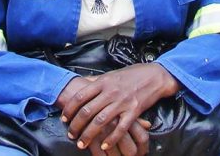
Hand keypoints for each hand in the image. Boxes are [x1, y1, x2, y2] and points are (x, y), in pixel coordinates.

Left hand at [56, 64, 177, 152]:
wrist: (155, 76)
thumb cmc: (132, 75)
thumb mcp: (111, 74)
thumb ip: (96, 80)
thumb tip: (82, 84)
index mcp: (103, 82)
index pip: (80, 96)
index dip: (70, 109)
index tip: (64, 118)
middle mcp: (110, 92)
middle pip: (87, 111)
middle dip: (76, 125)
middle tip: (71, 134)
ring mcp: (122, 102)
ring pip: (101, 121)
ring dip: (88, 134)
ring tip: (81, 143)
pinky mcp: (133, 111)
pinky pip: (120, 128)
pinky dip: (111, 138)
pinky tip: (103, 146)